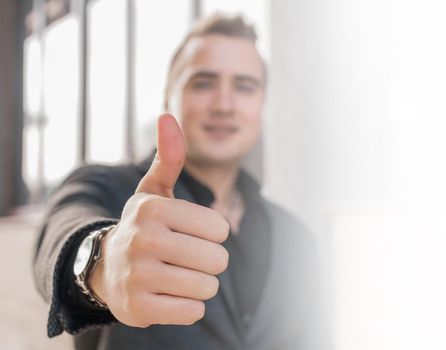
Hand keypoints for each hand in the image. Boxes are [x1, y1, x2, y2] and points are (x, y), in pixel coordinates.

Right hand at [88, 113, 229, 326]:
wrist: (105, 269)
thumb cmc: (143, 227)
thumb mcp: (154, 192)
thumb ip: (169, 158)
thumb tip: (168, 116)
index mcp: (153, 209)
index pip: (220, 228)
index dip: (213, 233)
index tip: (193, 233)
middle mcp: (142, 240)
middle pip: (217, 259)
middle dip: (210, 261)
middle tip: (187, 257)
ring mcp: (138, 276)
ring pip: (207, 287)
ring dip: (200, 284)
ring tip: (177, 275)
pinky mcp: (138, 308)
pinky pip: (192, 311)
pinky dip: (188, 305)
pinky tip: (168, 294)